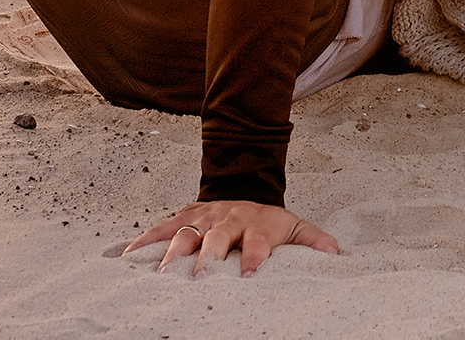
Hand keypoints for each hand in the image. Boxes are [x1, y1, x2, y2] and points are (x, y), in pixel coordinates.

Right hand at [124, 199, 338, 276]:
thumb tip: (334, 253)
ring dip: (174, 251)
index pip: (259, 240)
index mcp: (258, 223)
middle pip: (219, 236)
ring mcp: (205, 217)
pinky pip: (163, 227)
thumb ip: (313, 240)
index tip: (249, 275)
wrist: (244, 186)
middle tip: (200, 276)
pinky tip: (130, 256)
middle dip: (210, 255)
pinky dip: (145, 240)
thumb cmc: (268, 219)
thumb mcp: (294, 225)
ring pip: (187, 232)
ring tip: (163, 272)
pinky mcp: (185, 217)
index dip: (255, 256)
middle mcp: (229, 218)